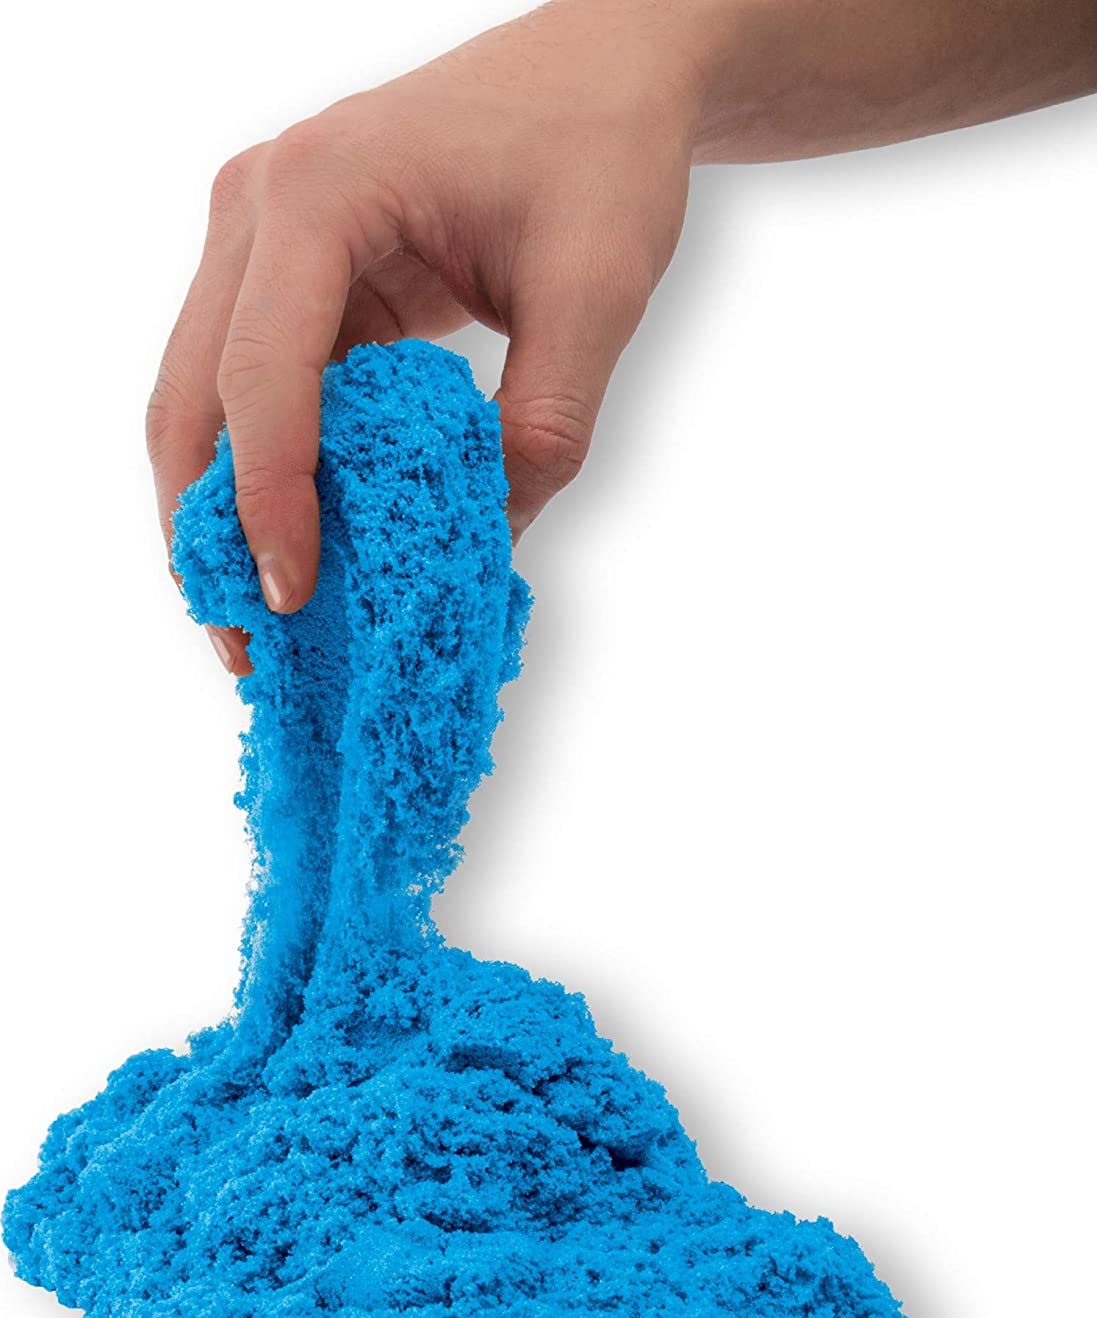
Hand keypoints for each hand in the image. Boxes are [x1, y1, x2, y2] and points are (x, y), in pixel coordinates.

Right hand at [147, 0, 702, 673]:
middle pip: (192, 395)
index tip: (293, 600)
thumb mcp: (594, 295)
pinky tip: (303, 545)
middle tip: (245, 648)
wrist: (606, 73)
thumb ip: (541, 428)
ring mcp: (260, 239)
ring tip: (258, 620)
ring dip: (223, 512)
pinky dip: (269, 474)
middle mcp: (258, 208)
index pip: (263, 372)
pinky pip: (257, 391)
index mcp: (318, 193)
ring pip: (203, 401)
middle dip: (210, 529)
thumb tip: (482, 554)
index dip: (269, 500)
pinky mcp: (290, 276)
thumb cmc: (599, 150)